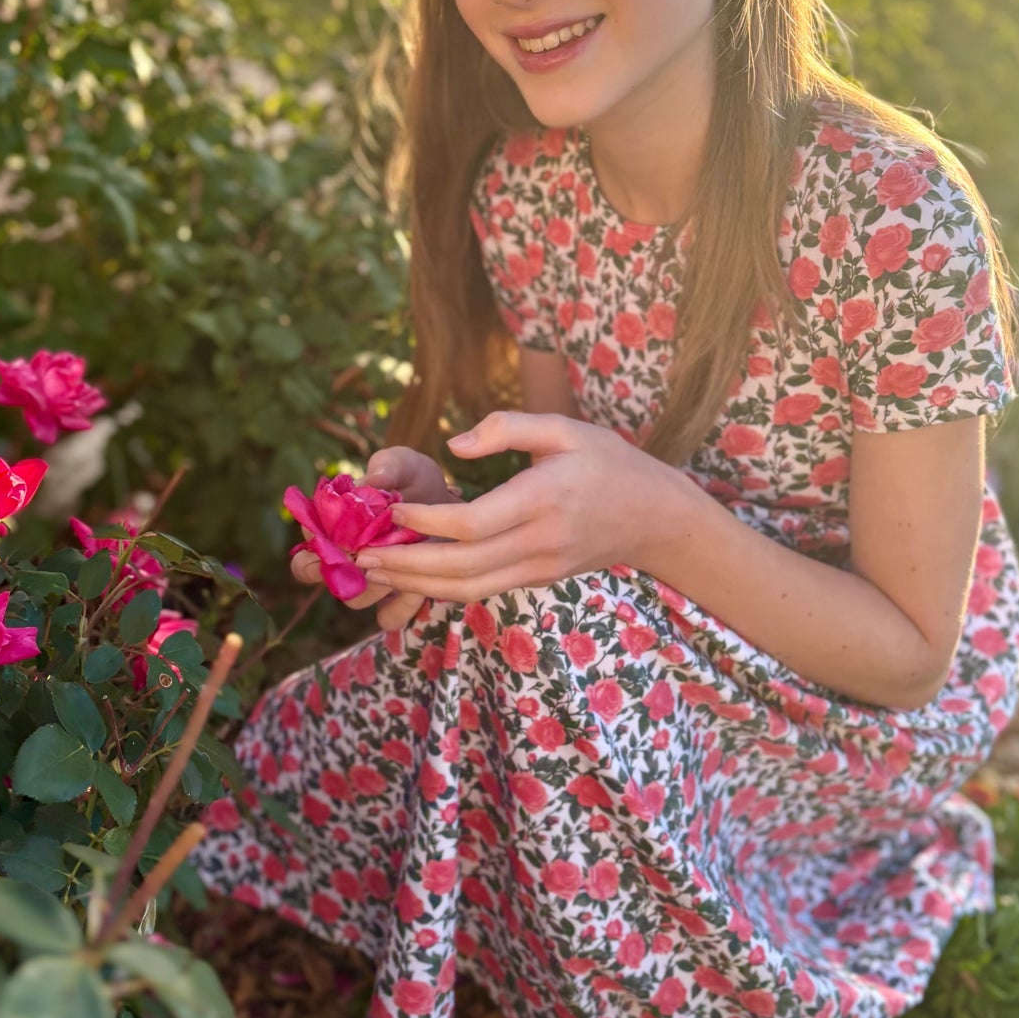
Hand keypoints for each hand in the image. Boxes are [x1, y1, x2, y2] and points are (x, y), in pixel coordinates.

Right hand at [290, 446, 456, 630]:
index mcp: (333, 527)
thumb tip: (369, 482)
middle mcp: (345, 556)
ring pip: (353, 599)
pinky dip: (398, 607)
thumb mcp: (402, 464)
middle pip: (318, 578)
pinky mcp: (399, 595)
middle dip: (337, 568)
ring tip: (397, 563)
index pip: (305, 545)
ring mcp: (370, 579)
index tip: (336, 530)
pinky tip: (416, 586)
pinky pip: (388, 616)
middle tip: (363, 554)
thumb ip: (386, 468)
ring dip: (371, 585)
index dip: (313, 543)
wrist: (446, 499)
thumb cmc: (413, 478)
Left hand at [353, 411, 686, 602]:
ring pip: (468, 588)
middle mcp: (540, 542)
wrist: (655, 518)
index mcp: (543, 499)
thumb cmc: (608, 462)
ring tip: (375, 573)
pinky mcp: (537, 578)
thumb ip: (507, 427)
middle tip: (362, 557)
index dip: (427, 524)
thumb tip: (453, 444)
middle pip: (462, 567)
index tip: (394, 512)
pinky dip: (442, 587)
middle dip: (407, 566)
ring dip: (416, 585)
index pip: (473, 524)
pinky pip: (482, 589)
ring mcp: (539, 567)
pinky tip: (412, 575)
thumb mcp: (565, 428)